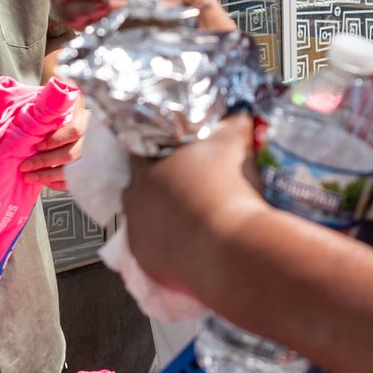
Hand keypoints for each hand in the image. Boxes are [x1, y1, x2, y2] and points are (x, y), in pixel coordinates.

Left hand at [20, 90, 86, 190]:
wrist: (94, 133)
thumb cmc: (71, 120)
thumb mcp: (67, 110)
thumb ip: (55, 112)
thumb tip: (35, 114)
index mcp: (88, 121)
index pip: (74, 131)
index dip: (56, 139)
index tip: (38, 145)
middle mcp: (94, 140)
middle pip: (71, 154)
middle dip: (45, 161)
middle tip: (25, 165)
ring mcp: (95, 158)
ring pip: (73, 171)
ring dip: (48, 175)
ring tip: (30, 176)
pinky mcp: (91, 172)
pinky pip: (75, 183)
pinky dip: (59, 184)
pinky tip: (45, 182)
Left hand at [117, 118, 264, 299]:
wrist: (232, 248)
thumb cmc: (229, 189)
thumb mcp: (235, 143)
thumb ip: (232, 122)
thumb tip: (238, 111)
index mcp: (147, 166)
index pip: (140, 146)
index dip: (157, 145)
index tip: (173, 149)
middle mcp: (133, 199)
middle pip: (139, 185)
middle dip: (158, 183)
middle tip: (186, 184)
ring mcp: (137, 233)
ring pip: (143, 218)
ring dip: (161, 215)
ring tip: (190, 216)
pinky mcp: (147, 261)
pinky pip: (152, 248)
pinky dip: (167, 244)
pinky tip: (190, 242)